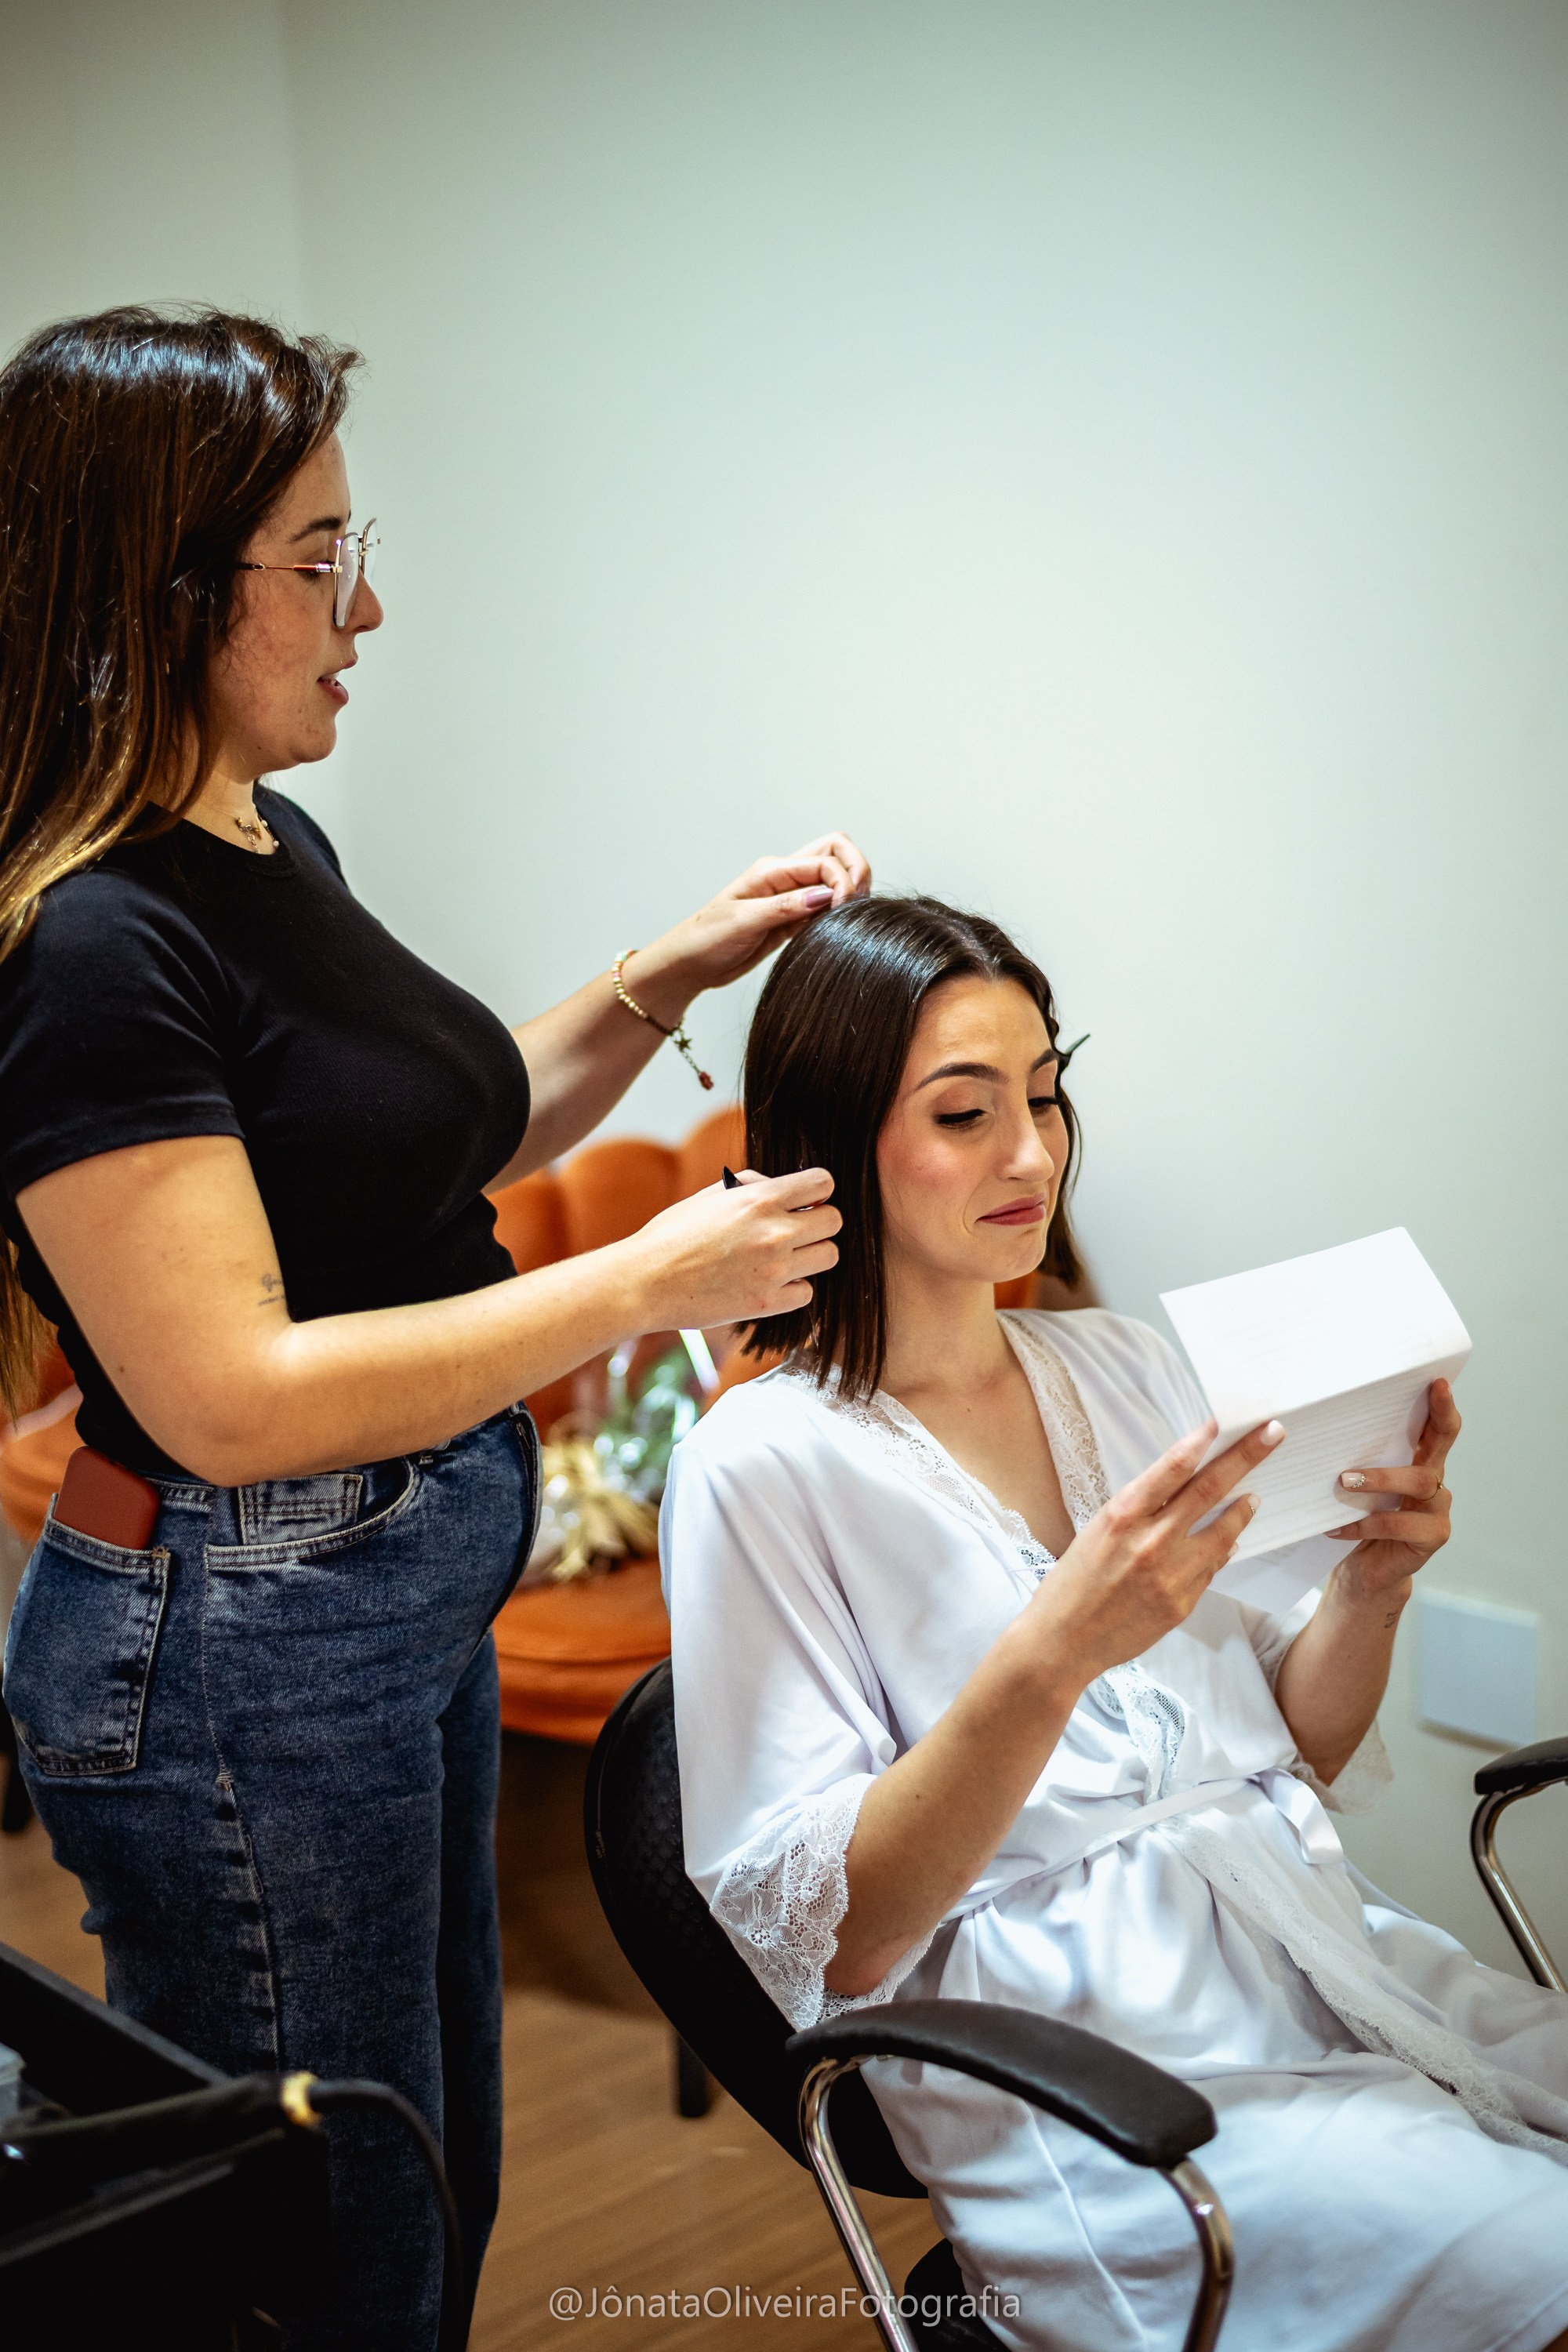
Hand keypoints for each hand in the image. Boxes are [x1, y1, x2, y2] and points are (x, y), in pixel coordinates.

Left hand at [620, 834, 871, 1020]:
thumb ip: (785, 907)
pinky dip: (838, 913)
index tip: (840, 909)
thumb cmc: (706, 939)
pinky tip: (837, 930)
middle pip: (835, 853)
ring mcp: (791, 899)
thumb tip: (825, 895)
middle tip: (856, 904)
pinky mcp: (793, 920)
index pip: (824, 860)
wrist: (690, 964)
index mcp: (772, 871)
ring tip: (849, 918)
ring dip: (850, 892)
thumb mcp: (743, 922)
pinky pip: (826, 907)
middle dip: (856, 871)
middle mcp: (785, 879)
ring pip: (834, 879)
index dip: (842, 881)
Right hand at [622, 1166, 839, 1330]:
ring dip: (811, 1255)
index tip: (806, 1201)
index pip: (822, 1183)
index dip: (818, 1191)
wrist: (645, 1282)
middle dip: (819, 1223)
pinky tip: (770, 1282)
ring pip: (829, 1256)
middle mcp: (774, 1232)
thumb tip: (780, 1187)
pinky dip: (794, 1288)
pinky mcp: (767, 1303)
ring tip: (784, 1257)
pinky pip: (807, 1292)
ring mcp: (774, 1270)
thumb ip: (750, 1186)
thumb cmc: (671, 1235)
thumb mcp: (709, 1196)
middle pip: (834, 1221)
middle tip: (797, 1230)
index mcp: (760, 1198)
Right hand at [1021, 1418, 1286, 1688]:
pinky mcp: (1183, 1604)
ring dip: (1242, 1510)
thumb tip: (1183, 1492)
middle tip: (1273, 1433)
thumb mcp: (1097, 1531)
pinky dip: (1221, 1551)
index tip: (1222, 1422)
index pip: (1172, 1468)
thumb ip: (1140, 1511)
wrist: (1063, 1640)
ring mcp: (1171, 1575)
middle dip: (1246, 1457)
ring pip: (1224, 1533)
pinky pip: (1211, 1569)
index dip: (1200, 1441)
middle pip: (1209, 1489)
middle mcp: (1151, 1541)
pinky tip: (1225, 1544)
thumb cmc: (1073, 1582)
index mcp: (1122, 1515)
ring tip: (1253, 1498)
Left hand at [1325, 1377, 1459, 1598]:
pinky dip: (1363, 1523)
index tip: (1437, 1381)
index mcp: (1420, 1461)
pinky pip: (1397, 1524)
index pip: (1438, 1428)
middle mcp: (1435, 1481)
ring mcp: (1438, 1510)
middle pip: (1443, 1445)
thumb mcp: (1357, 1483)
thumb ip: (1356, 1456)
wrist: (1364, 1570)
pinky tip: (1336, 1526)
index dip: (1443, 1405)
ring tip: (1343, 1481)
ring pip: (1419, 1482)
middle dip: (1437, 1419)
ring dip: (1380, 1479)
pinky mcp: (1432, 1537)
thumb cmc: (1357, 1517)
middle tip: (1426, 1396)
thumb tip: (1322, 1421)